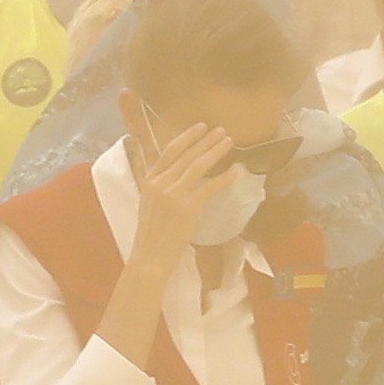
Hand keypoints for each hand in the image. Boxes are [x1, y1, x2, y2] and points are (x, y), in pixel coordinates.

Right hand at [124, 118, 238, 273]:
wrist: (150, 256)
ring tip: (229, 142)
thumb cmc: (151, 233)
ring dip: (216, 151)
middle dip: (206, 140)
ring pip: (198, 166)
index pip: (170, 151)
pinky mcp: (187, 208)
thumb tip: (177, 171)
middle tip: (222, 130)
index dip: (187, 137)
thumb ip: (160, 185)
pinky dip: (223, 178)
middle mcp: (160, 184)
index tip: (201, 127)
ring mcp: (174, 195)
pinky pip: (209, 187)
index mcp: (149, 180)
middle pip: (187, 155)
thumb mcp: (149, 202)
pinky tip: (234, 171)